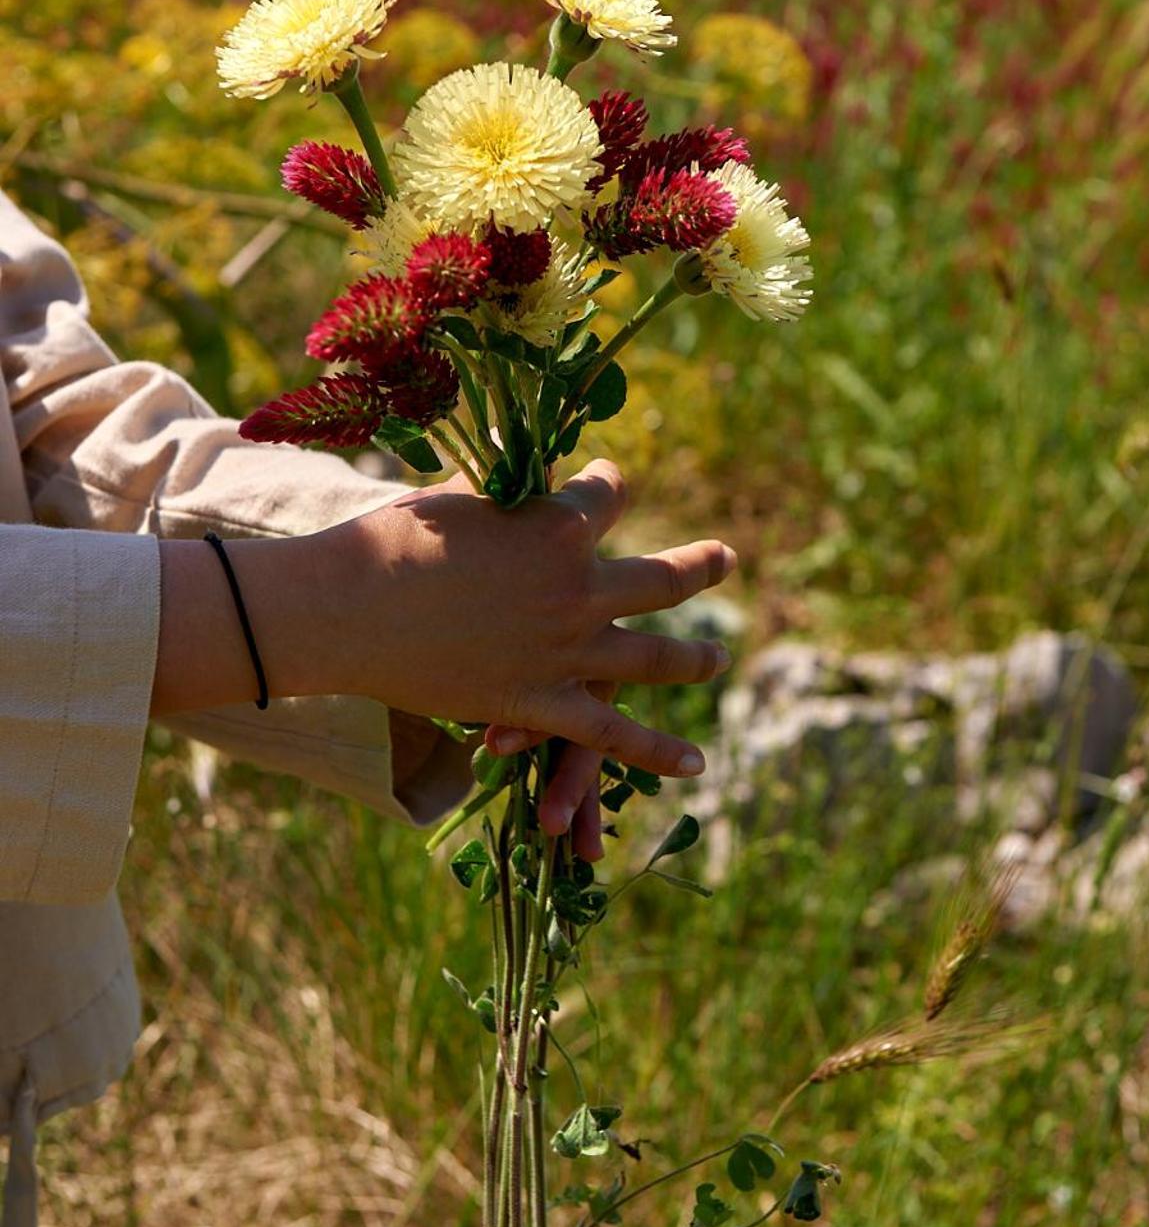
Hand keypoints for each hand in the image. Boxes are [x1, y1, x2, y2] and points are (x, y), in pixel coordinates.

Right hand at [323, 459, 734, 779]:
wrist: (347, 608)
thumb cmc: (392, 540)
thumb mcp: (459, 497)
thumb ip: (502, 490)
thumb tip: (514, 463)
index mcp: (559, 524)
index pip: (609, 496)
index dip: (608, 483)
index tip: (606, 481)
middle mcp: (577, 586)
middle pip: (663, 578)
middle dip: (700, 566)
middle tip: (724, 559)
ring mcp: (565, 649)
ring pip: (655, 657)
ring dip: (695, 658)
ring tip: (720, 657)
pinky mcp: (540, 702)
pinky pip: (611, 733)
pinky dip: (657, 751)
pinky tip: (697, 763)